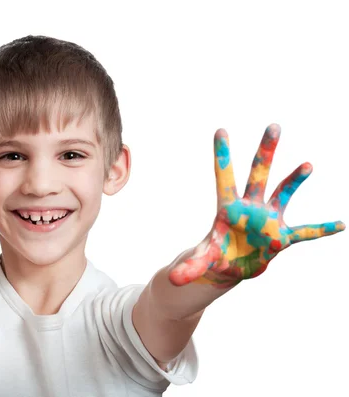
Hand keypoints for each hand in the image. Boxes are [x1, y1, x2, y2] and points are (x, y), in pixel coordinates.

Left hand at [169, 124, 343, 286]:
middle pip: (258, 174)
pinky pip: (305, 232)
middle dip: (265, 151)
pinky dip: (321, 230)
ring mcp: (268, 219)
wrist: (230, 268)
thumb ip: (191, 267)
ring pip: (283, 192)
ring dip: (294, 179)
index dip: (223, 155)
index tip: (220, 130)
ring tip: (307, 165)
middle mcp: (250, 207)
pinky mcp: (281, 237)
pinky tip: (340, 224)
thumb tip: (173, 279)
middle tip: (273, 126)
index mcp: (227, 208)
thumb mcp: (202, 261)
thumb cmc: (214, 256)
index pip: (224, 177)